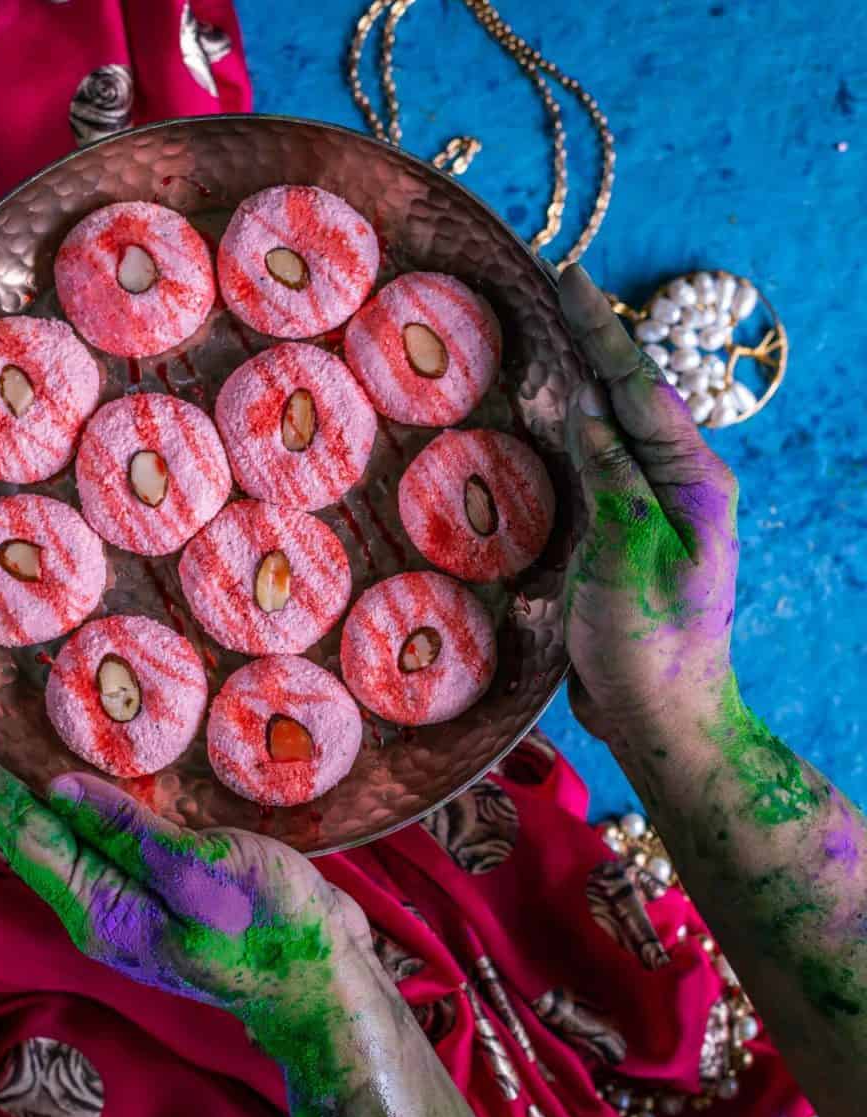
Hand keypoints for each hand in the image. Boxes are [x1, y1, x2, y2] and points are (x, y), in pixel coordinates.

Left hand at [0, 729, 375, 1061]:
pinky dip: (90, 810)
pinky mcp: (168, 894)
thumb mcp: (200, 871)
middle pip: (38, 841)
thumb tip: (58, 791)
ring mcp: (136, 906)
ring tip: (13, 750)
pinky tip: (96, 785)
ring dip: (40, 798)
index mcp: (102, 910)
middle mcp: (106, 911)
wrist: (322, 984)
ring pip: (72, 844)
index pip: (27, 836)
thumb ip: (129, 833)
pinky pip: (111, 846)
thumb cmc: (270, 927)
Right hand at [556, 264, 739, 744]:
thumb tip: (593, 409)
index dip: (602, 333)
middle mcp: (674, 486)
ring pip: (608, 432)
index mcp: (693, 482)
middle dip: (591, 344)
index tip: (569, 277)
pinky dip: (568, 436)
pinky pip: (592, 471)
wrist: (659, 717)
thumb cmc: (651, 646)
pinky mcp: (618, 538)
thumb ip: (612, 478)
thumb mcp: (629, 557)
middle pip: (627, 399)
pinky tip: (549, 417)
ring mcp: (647, 511)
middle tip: (550, 287)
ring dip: (578, 383)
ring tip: (547, 335)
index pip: (642, 390)